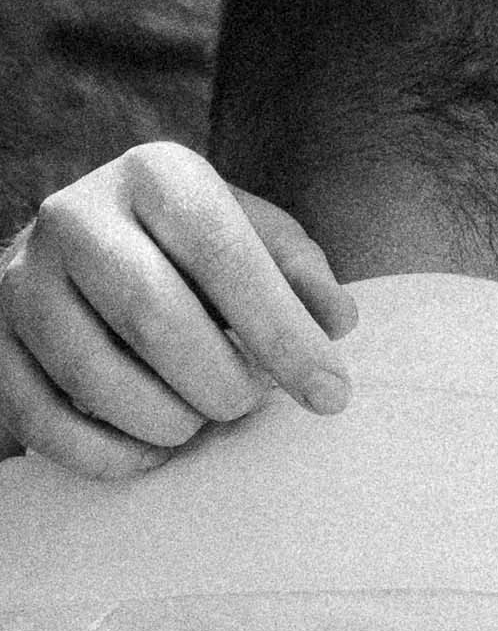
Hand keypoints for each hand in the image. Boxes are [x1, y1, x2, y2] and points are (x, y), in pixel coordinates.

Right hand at [0, 143, 357, 478]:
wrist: (103, 251)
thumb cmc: (207, 254)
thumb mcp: (264, 241)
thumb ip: (303, 275)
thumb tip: (333, 321)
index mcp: (157, 176)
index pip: (222, 253)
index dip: (282, 334)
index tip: (330, 396)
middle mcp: (76, 216)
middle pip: (153, 316)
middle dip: (221, 382)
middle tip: (249, 404)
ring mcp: (22, 278)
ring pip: (93, 375)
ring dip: (167, 421)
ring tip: (200, 418)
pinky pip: (43, 418)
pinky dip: (109, 454)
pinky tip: (151, 452)